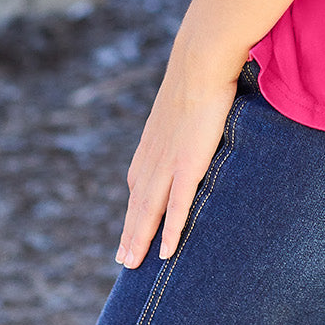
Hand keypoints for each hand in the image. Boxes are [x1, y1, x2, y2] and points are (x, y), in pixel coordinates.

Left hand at [114, 59, 240, 269]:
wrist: (200, 60)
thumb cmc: (199, 71)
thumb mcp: (185, 95)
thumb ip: (185, 113)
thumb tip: (199, 108)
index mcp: (152, 141)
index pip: (138, 182)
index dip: (134, 207)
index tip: (131, 226)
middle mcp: (153, 156)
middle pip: (138, 203)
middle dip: (130, 232)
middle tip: (124, 260)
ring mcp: (168, 163)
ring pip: (149, 210)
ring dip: (140, 239)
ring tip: (133, 264)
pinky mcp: (187, 165)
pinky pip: (177, 206)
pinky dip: (170, 230)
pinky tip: (166, 252)